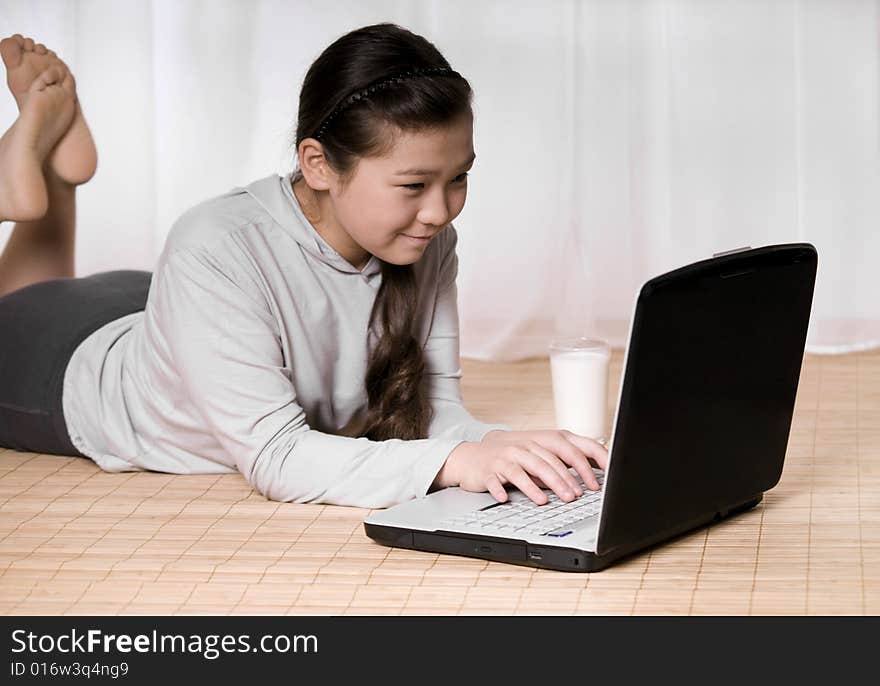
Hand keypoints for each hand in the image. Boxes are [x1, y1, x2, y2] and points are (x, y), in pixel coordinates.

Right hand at [434, 429, 608, 504]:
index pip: (571, 446)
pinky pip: (498, 478)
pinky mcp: (490, 468)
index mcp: (542, 440)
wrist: (473, 456)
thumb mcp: (537, 455)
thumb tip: (589, 476)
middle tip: (577, 496)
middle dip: (566, 479)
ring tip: (550, 501)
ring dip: (541, 485)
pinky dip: (502, 489)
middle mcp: (526, 444)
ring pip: (528, 468)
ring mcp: (507, 455)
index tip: (599, 480)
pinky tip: (507, 499)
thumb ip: (560, 462)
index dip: (587, 462)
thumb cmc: (511, 457)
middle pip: (550, 460)